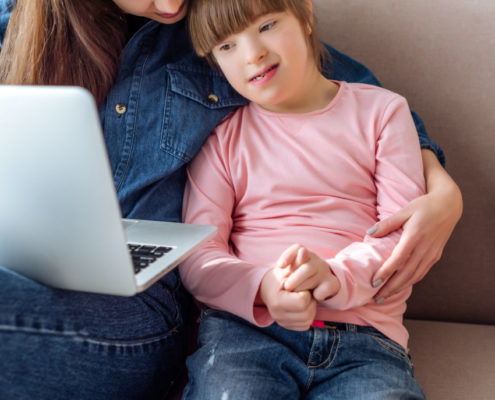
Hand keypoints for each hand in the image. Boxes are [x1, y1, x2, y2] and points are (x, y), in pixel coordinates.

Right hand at [259, 265, 316, 330]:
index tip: (300, 286)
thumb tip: (304, 250)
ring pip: (308, 320)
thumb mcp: (287, 267)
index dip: (305, 292)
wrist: (266, 289)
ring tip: (302, 298)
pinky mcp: (287, 327)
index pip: (302, 301)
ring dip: (309, 308)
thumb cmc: (278, 277)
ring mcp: (282, 323)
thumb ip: (297, 260)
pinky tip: (300, 306)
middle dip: (309, 301)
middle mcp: (277, 315)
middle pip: (307, 313)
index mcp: (277, 300)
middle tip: (303, 292)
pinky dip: (307, 316)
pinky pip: (305, 325)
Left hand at [277, 244, 340, 301]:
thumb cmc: (299, 277)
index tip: (279, 266)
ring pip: (314, 278)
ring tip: (295, 292)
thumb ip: (287, 266)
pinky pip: (324, 290)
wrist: (320, 286)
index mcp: (304, 254)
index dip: (288, 256)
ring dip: (303, 287)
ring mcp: (325, 271)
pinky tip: (313, 296)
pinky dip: (317, 295)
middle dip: (296, 278)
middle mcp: (316, 261)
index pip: (297, 248)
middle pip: (307, 267)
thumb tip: (281, 265)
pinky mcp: (333, 283)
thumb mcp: (291, 271)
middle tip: (287, 287)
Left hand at [369, 150, 461, 302]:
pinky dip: (410, 282)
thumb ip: (387, 223)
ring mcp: (432, 254)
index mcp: (415, 236)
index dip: (386, 272)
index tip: (373, 282)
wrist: (449, 206)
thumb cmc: (424, 206)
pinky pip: (421, 273)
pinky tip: (400, 286)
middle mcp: (424, 249)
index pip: (398, 260)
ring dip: (400, 288)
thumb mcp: (404, 211)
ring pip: (415, 277)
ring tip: (385, 296)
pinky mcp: (435, 256)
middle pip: (406, 274)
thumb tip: (369, 233)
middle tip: (376, 299)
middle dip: (391, 288)